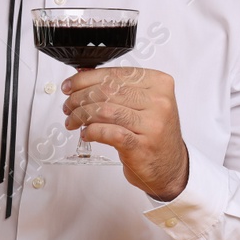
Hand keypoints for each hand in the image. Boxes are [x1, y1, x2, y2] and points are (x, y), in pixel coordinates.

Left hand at [62, 66, 188, 200]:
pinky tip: (86, 134)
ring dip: (81, 115)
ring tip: (73, 120)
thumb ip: (117, 87)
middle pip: (107, 91)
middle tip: (68, 105)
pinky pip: (108, 132)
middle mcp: (159, 101)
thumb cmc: (154, 134)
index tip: (70, 86)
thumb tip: (83, 73)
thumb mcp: (142, 103)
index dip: (86, 79)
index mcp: (159, 83)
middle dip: (79, 98)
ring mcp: (152, 124)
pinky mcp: (142, 146)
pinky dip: (91, 132)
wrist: (171, 166)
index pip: (115, 74)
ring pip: (104, 110)